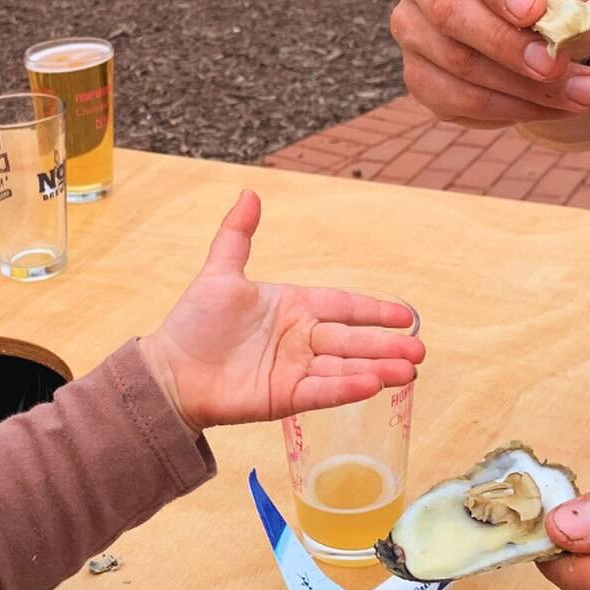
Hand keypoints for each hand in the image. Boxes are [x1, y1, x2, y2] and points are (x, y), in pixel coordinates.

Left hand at [139, 191, 423, 434]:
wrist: (169, 370)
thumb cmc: (193, 323)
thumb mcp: (218, 274)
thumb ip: (237, 235)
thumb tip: (250, 192)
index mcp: (293, 306)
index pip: (342, 306)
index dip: (374, 310)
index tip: (406, 315)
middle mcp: (300, 338)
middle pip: (352, 339)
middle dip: (386, 345)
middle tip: (420, 350)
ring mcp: (295, 370)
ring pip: (344, 366)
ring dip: (377, 368)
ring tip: (410, 371)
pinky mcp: (285, 398)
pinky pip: (322, 391)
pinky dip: (347, 388)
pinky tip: (374, 385)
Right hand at [392, 0, 589, 126]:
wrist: (546, 22)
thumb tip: (564, 8)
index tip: (537, 11)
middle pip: (448, 11)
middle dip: (509, 45)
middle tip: (558, 65)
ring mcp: (412, 26)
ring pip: (454, 62)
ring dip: (522, 87)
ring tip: (584, 93)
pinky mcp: (418, 74)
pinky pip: (453, 99)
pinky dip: (508, 108)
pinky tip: (551, 105)